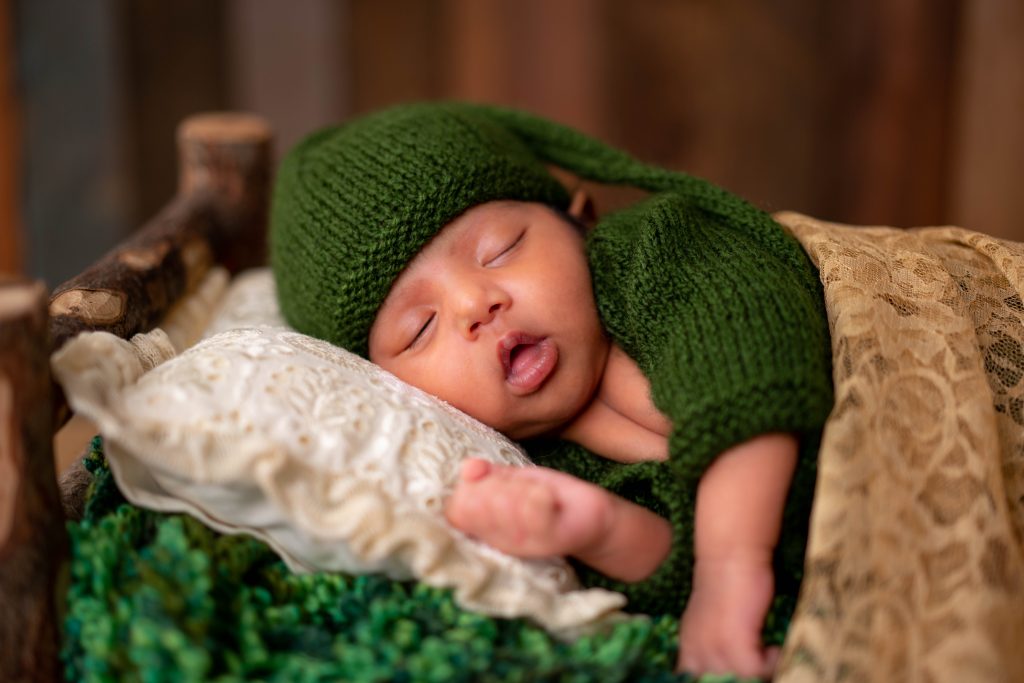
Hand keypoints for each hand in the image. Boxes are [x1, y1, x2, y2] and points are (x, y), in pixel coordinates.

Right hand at [443, 458, 611, 557]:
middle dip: (492, 485)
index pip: (455, 512)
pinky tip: (547, 494)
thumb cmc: (549, 499)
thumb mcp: (514, 481)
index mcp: (485, 529)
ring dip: (518, 488)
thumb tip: (466, 467)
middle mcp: (499, 542)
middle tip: (515, 485)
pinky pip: (534, 512)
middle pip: (475, 507)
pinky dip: (538, 494)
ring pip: (503, 505)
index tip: (487, 480)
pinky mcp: (552, 539)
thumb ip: (488, 476)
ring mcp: (525, 544)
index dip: (467, 490)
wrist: (591, 518)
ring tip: (534, 490)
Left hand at [676, 553, 778, 679]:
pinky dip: (769, 664)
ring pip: (735, 679)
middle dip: (738, 677)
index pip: (689, 678)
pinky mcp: (735, 640)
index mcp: (687, 645)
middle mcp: (695, 649)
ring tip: (767, 658)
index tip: (734, 671)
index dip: (715, 677)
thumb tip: (732, 665)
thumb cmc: (726, 582)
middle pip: (714, 681)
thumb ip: (712, 641)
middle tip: (758, 667)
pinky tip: (774, 649)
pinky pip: (754, 671)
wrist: (730, 555)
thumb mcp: (709, 618)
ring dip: (756, 672)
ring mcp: (713, 646)